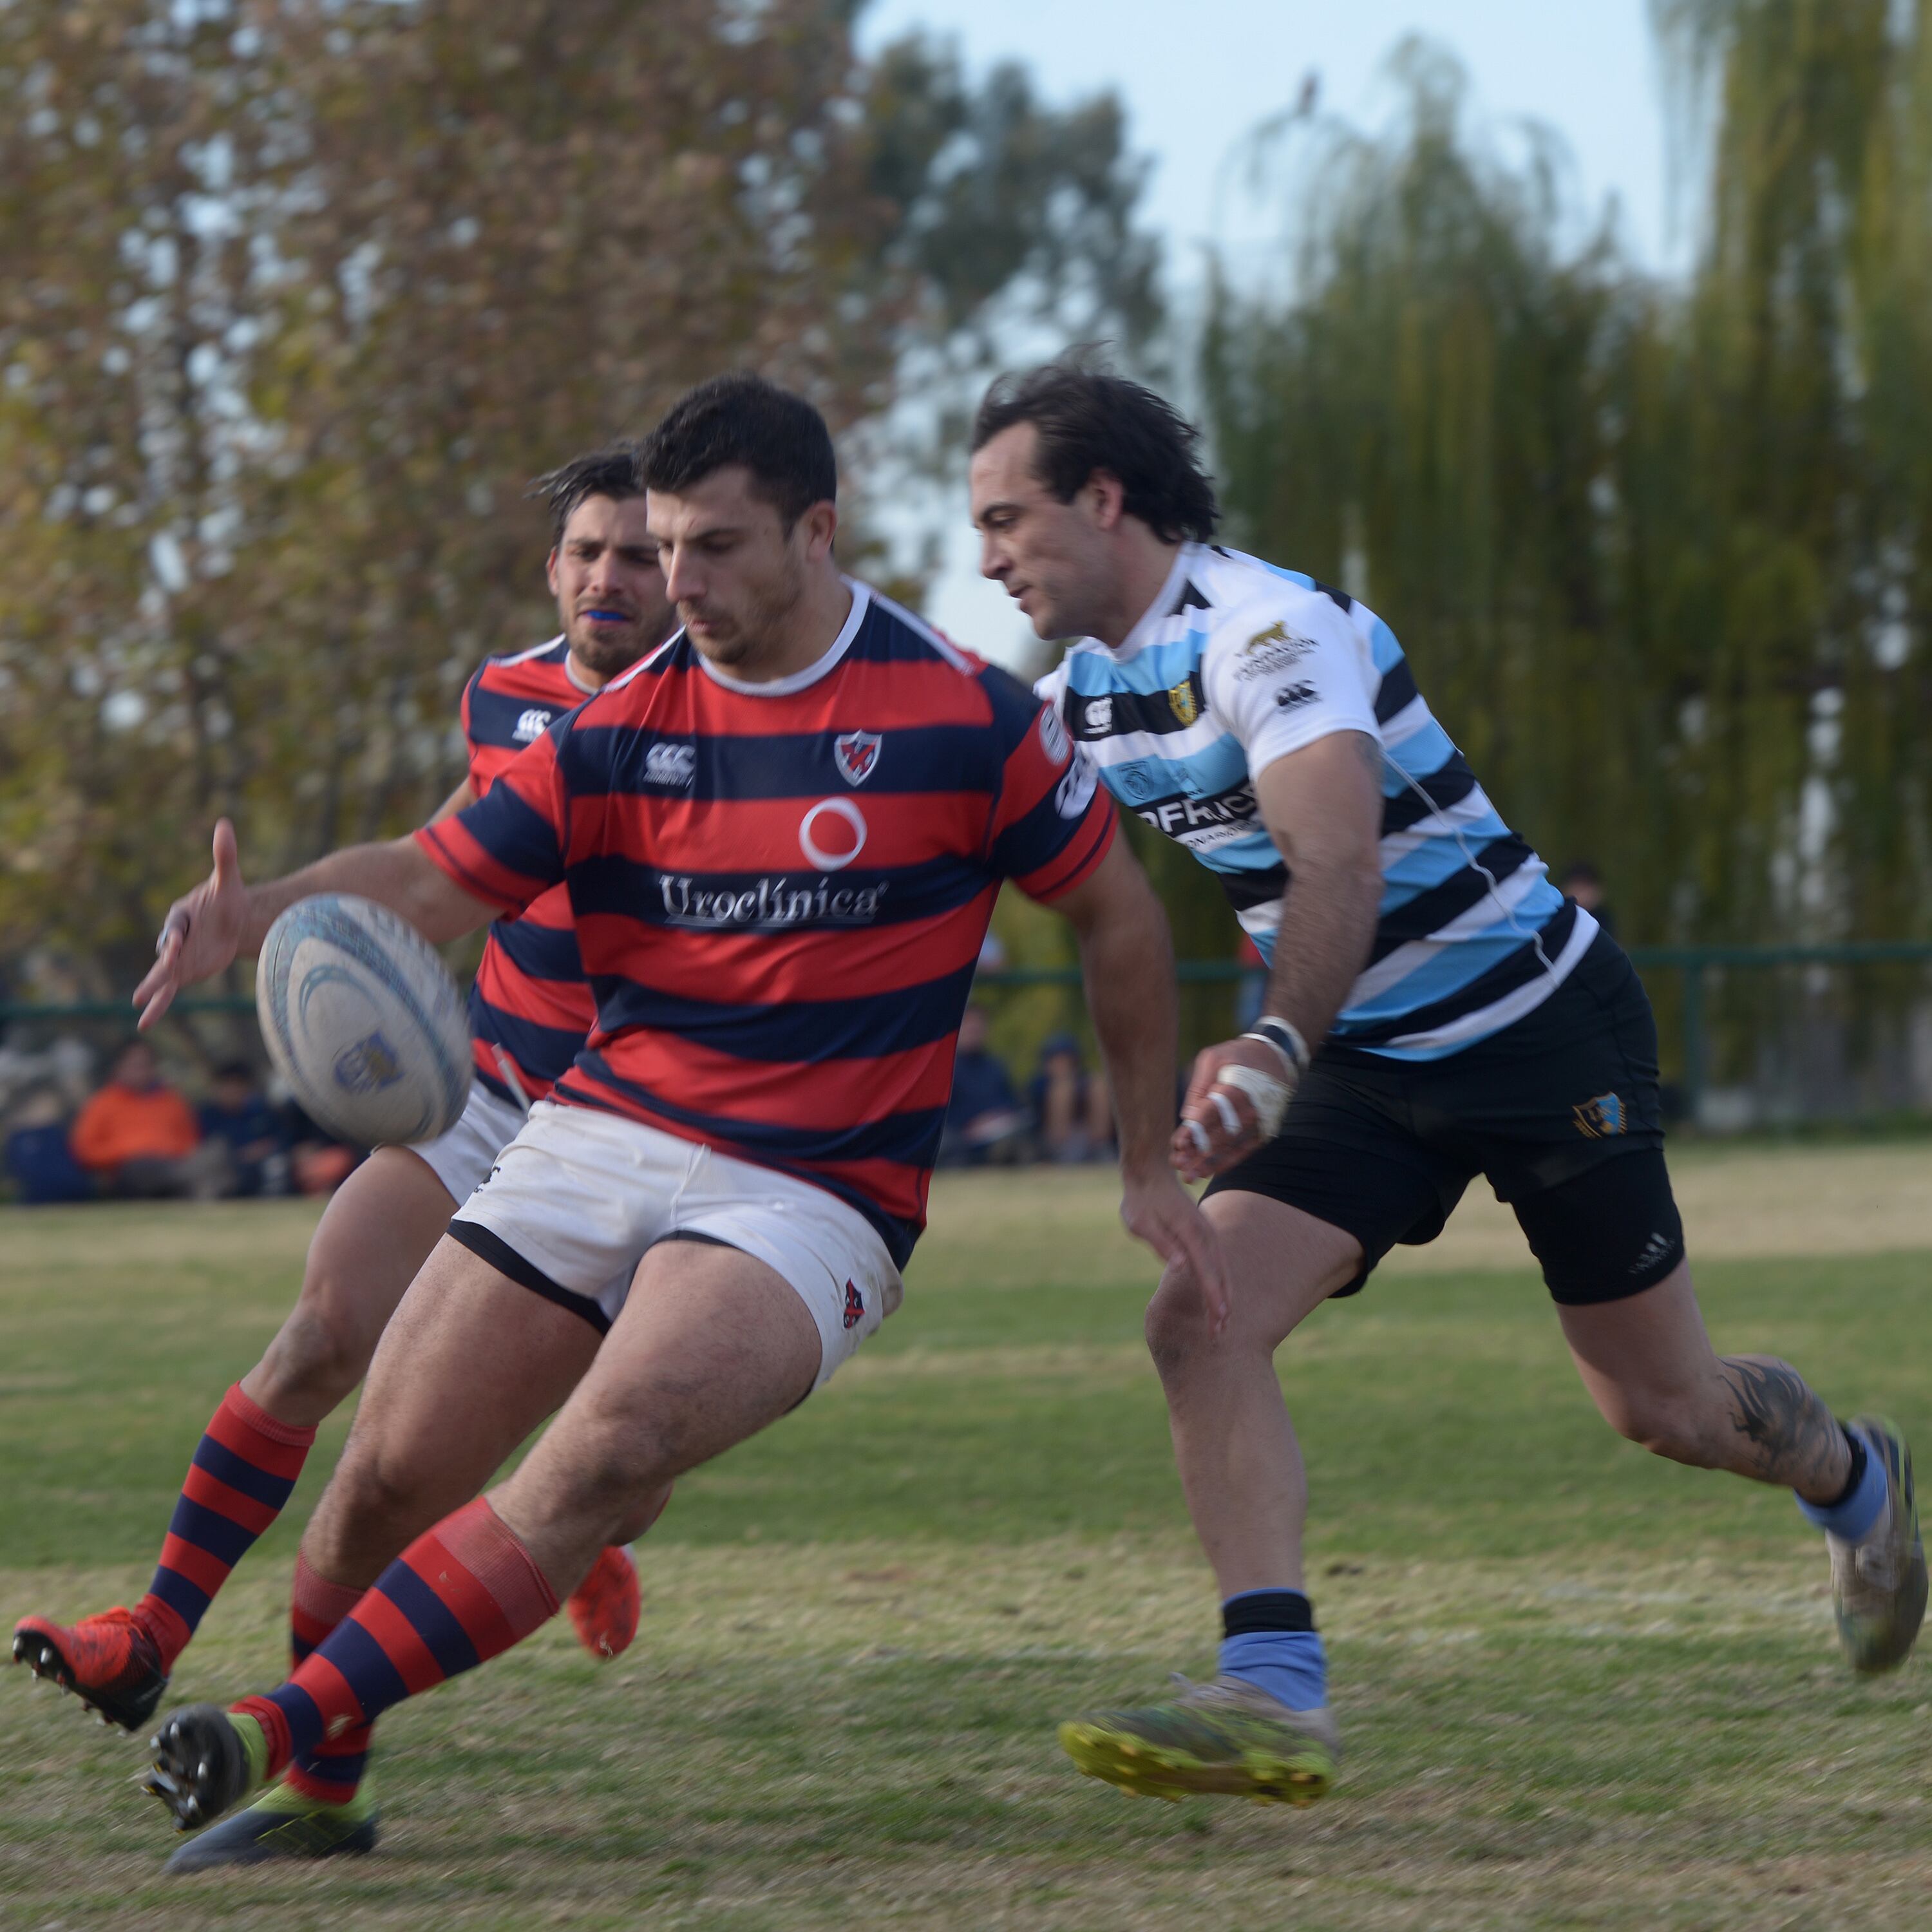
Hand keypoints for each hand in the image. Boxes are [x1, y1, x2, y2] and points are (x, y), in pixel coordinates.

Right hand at [133, 818, 247, 1027]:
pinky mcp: (185, 973)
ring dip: (152, 990)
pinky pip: (170, 991)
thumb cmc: (228, 898)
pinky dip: (159, 1005)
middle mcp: (175, 939)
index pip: (175, 927)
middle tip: (145, 983)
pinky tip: (144, 1023)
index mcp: (181, 916)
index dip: (176, 936)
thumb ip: (224, 856)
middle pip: (165, 953)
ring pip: (162, 975)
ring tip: (138, 1005)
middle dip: (161, 965)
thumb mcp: (228, 881)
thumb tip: (224, 823)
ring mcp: (178, 959)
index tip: (178, 943)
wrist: (233, 919)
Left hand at [1119, 1164, 1231, 1335]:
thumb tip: (1181, 1266)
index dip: (1213, 1296)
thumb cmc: (1141, 1200)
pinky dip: (1221, 1280)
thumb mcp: (1142, 1223)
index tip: (1219, 1318)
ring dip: (1224, 1294)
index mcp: (1190, 1232)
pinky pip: (1217, 1261)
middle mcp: (1204, 1232)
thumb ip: (1162, 1243)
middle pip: (1219, 1273)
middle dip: (1222, 1303)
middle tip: (1220, 1332)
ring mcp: (1207, 1231)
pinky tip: (1220, 1296)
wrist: (1150, 1174)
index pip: (1206, 1270)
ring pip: (1222, 1268)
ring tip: (1223, 1321)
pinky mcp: (1204, 1232)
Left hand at [1171, 1036, 1295, 1181]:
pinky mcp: (1263, 1131)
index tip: (1178, 1145)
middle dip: (1196, 1153)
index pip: (1210, 1114)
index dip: (1193, 1131)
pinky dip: (1226, 1162)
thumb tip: (1188, 1116)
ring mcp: (1258, 1122)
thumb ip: (1198, 1086)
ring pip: (1229, 1147)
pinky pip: (1243, 1151)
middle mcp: (1249, 1109)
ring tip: (1188, 1176)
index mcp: (1235, 1088)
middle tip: (1178, 1165)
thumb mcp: (1212, 1059)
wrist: (1275, 1059)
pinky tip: (1208, 1171)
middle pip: (1219, 1135)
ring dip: (1208, 1162)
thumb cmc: (1236, 1057)